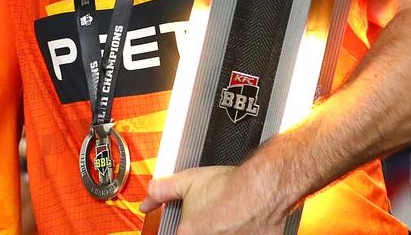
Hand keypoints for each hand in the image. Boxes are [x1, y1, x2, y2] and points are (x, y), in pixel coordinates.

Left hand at [141, 165, 292, 233]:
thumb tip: (147, 201)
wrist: (264, 187)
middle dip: (207, 227)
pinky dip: (241, 231)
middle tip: (214, 217)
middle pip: (202, 234)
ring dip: (224, 230)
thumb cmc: (231, 187)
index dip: (188, 227)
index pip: (179, 234)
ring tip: (230, 219)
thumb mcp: (188, 181)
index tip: (195, 222)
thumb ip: (161, 191)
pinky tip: (243, 224)